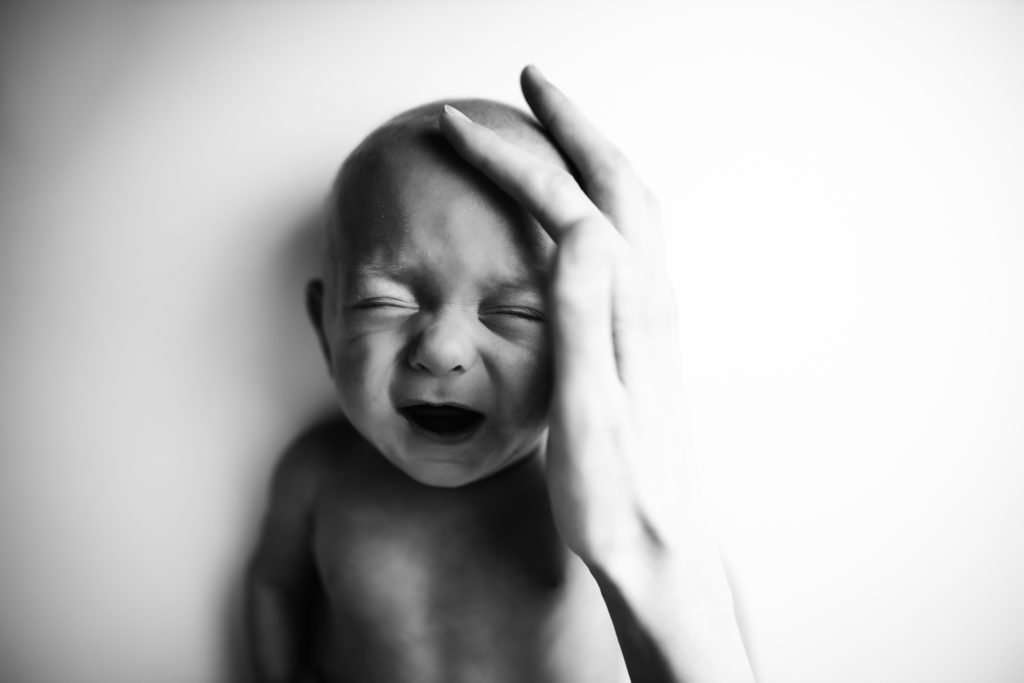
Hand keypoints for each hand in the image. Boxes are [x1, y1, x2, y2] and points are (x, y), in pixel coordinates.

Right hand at [440, 66, 700, 567]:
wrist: (656, 542)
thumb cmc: (612, 492)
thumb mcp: (587, 411)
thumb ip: (584, 318)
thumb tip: (577, 228)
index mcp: (628, 309)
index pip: (567, 205)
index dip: (513, 159)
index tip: (461, 127)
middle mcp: (649, 299)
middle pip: (613, 183)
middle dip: (567, 125)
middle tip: (528, 83)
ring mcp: (651, 312)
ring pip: (627, 204)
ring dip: (590, 152)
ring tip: (554, 124)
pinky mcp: (643, 331)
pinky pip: (627, 236)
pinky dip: (600, 194)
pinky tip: (578, 206)